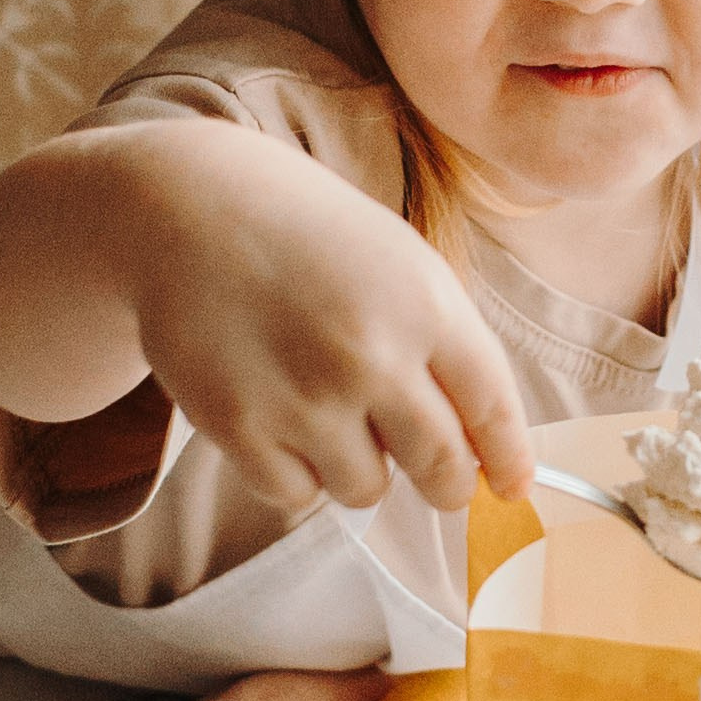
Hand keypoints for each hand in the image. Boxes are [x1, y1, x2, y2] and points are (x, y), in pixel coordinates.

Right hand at [121, 124, 533, 518]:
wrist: (188, 205)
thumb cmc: (305, 231)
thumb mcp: (399, 261)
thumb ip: (444, 346)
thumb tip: (483, 445)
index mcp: (425, 304)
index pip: (491, 409)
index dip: (509, 459)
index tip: (511, 487)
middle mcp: (372, 355)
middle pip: (441, 468)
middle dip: (447, 484)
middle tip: (439, 481)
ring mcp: (303, 396)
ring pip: (367, 490)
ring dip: (361, 467)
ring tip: (330, 412)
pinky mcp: (239, 425)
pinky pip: (296, 495)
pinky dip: (297, 472)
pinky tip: (281, 417)